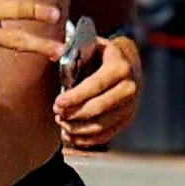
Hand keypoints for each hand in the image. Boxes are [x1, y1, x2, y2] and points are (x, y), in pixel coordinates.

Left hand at [54, 31, 142, 150]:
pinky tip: (70, 134)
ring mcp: (131, 106)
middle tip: (57, 112)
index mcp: (120, 67)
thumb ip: (74, 53)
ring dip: (77, 128)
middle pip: (98, 108)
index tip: (58, 102)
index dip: (75, 96)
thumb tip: (53, 56)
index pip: (96, 85)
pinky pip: (105, 136)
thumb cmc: (102, 55)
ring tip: (62, 122)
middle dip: (74, 113)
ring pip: (101, 125)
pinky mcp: (128, 119)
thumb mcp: (91, 46)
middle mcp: (130, 87)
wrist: (127, 62)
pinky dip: (85, 139)